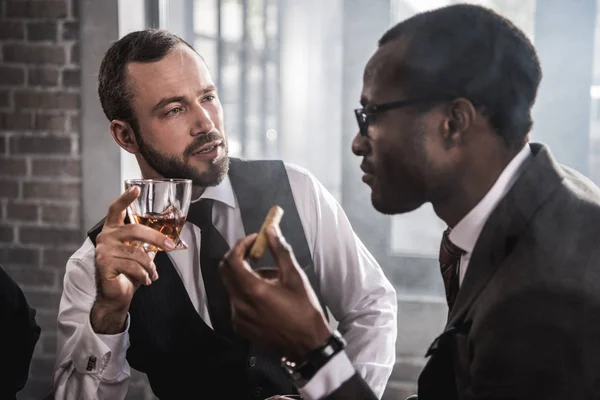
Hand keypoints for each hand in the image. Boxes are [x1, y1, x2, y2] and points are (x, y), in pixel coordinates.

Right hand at [91, 186, 175, 333]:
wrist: (115, 294)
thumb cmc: (128, 271)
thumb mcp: (139, 253)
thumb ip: (147, 242)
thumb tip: (170, 237)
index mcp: (113, 229)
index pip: (116, 209)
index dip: (126, 198)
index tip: (136, 188)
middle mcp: (106, 236)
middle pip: (134, 230)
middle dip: (156, 238)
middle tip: (170, 247)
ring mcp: (103, 250)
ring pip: (137, 252)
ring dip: (150, 265)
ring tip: (153, 273)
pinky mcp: (103, 264)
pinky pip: (132, 266)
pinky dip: (144, 274)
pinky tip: (147, 279)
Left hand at [219, 224, 330, 360]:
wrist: (307, 345)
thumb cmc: (304, 309)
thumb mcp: (295, 277)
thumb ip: (280, 251)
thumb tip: (270, 229)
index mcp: (252, 290)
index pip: (232, 260)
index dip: (241, 245)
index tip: (255, 239)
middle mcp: (239, 304)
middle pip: (226, 271)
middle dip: (240, 258)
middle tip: (258, 254)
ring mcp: (238, 317)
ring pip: (233, 286)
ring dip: (246, 276)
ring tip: (272, 280)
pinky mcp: (240, 327)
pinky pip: (236, 302)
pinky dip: (247, 292)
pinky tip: (267, 297)